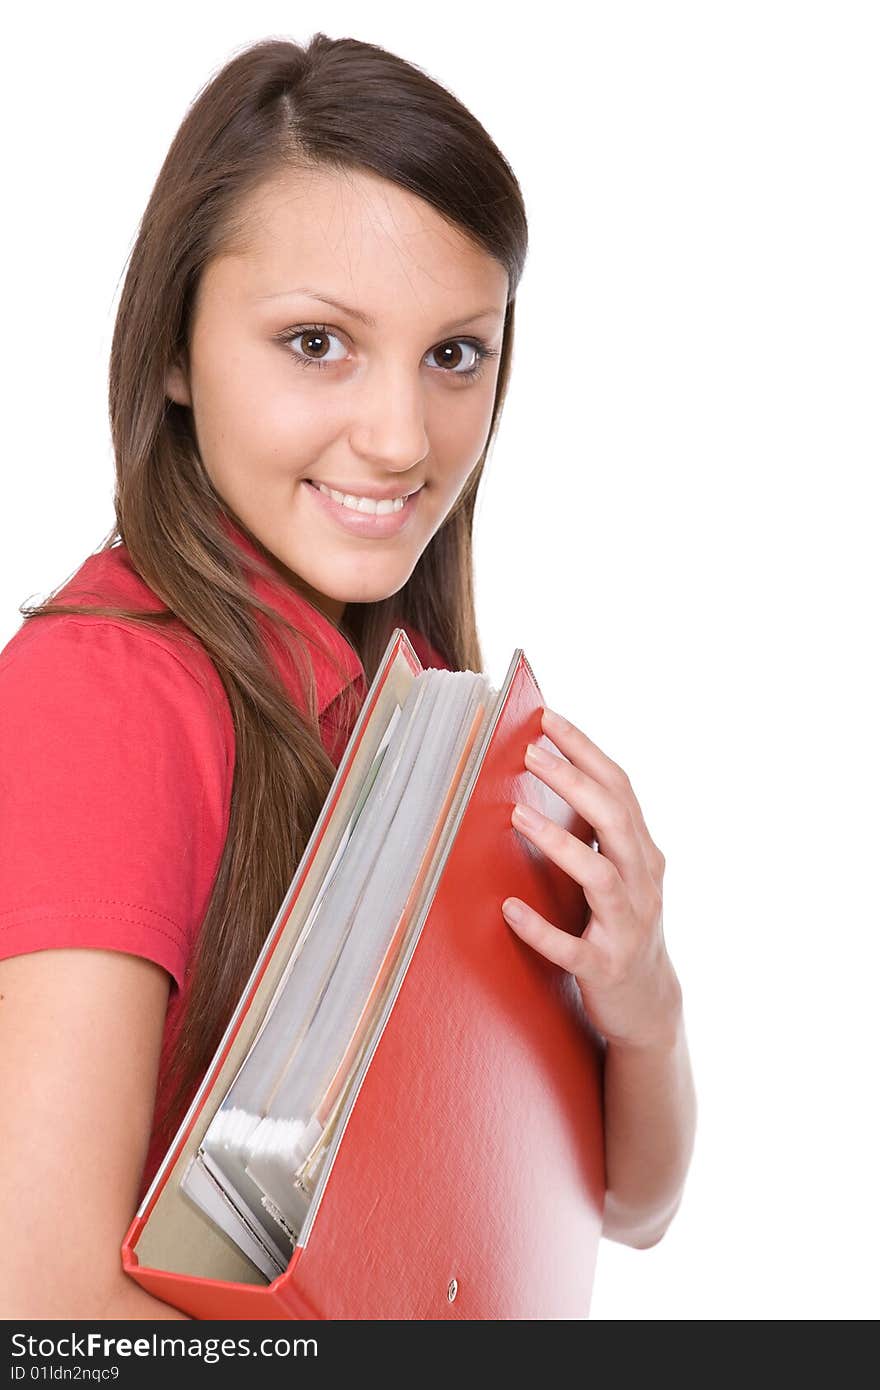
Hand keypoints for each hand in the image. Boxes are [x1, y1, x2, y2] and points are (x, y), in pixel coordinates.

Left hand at [501, 706, 681, 1051]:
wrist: (650, 1006)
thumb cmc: (622, 925)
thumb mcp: (621, 872)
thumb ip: (599, 831)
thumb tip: (555, 772)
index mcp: (643, 853)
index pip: (620, 789)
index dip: (586, 751)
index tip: (549, 718)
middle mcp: (642, 883)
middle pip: (615, 821)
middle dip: (574, 782)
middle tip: (530, 752)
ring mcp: (627, 927)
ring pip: (599, 876)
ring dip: (558, 842)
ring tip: (518, 814)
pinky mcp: (605, 968)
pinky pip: (572, 948)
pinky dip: (541, 928)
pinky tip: (509, 909)